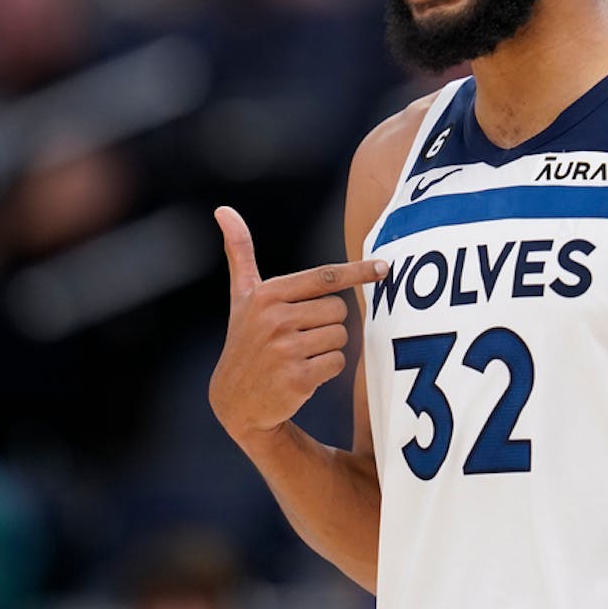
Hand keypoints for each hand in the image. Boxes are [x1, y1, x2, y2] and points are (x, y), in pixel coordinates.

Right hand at [208, 206, 386, 444]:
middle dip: (329, 323)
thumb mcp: (241, 296)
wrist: (234, 399)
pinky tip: (303, 374)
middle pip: (340, 310)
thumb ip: (240, 252)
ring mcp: (285, 349)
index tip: (384, 267)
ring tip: (300, 355)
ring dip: (329, 347)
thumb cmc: (245, 339)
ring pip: (341, 337)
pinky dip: (328, 370)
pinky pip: (337, 363)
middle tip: (302, 335)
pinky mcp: (297, 378)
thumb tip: (223, 209)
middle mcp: (275, 318)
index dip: (357, 271)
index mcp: (268, 294)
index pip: (325, 277)